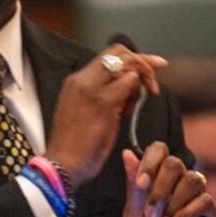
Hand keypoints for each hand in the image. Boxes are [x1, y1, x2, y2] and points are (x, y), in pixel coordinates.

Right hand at [45, 46, 166, 186]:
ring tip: (131, 106)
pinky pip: (129, 83)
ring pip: (127, 65)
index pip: (108, 56)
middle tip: (153, 83)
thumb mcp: (82, 111)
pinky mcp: (103, 102)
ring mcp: (92, 88)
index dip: (133, 59)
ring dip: (139, 82)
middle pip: (120, 52)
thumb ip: (100, 95)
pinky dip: (136, 94)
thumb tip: (125, 88)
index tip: (150, 67)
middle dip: (143, 63)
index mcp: (76, 81)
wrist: (62, 164)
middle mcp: (82, 79)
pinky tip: (127, 112)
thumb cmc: (73, 145)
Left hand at [122, 143, 215, 216]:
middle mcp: (178, 182)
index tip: (141, 184)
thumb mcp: (134, 216)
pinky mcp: (210, 211)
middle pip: (174, 163)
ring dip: (173, 202)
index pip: (159, 150)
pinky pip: (204, 200)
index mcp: (158, 178)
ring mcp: (196, 195)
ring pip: (191, 179)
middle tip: (150, 213)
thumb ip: (134, 187)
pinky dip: (187, 213)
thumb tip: (127, 153)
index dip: (150, 161)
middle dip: (159, 187)